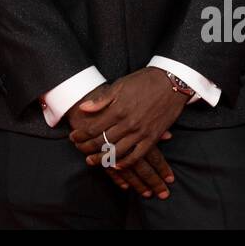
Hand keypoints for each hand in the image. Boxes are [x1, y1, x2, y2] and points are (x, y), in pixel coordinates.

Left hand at [65, 83, 175, 198]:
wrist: (171, 82)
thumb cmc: (143, 81)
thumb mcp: (120, 85)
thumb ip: (102, 100)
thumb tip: (83, 108)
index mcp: (118, 109)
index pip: (94, 127)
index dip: (81, 134)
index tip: (73, 137)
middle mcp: (128, 123)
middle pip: (103, 141)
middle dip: (88, 147)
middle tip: (79, 150)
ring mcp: (141, 132)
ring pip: (118, 151)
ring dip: (103, 158)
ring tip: (92, 160)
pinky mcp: (153, 137)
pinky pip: (137, 155)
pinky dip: (126, 162)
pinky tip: (117, 165)